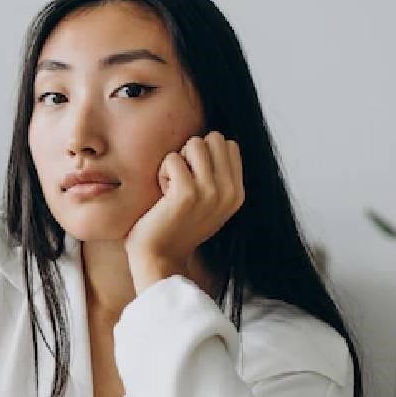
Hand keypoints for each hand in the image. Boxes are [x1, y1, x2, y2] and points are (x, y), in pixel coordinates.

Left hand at [123, 132, 243, 291]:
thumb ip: (217, 177)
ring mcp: (211, 192)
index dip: (205, 155)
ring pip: (195, 143)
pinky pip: (172, 158)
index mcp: (237, 194)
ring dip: (177, 162)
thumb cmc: (175, 228)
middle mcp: (229, 192)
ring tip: (172, 188)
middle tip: (181, 181)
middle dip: (192, 153)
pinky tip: (162, 196)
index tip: (193, 180)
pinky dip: (162, 172)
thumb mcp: (208, 204)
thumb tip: (214, 142)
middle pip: (213, 138)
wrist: (159, 258)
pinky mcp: (187, 193)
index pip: (228, 145)